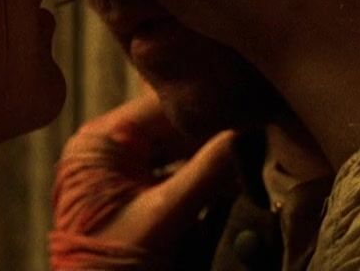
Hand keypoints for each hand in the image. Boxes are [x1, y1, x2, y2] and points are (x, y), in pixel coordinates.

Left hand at [50, 92, 235, 269]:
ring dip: (211, 153)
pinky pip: (172, 171)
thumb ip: (207, 171)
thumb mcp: (163, 216)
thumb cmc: (112, 264)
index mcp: (100, 142)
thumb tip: (250, 133)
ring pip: (176, 148)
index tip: (250, 106)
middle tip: (259, 131)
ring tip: (253, 151)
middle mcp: (105, 148)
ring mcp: (118, 172)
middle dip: (213, 130)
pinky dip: (200, 175)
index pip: (160, 104)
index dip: (207, 105)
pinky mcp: (131, 195)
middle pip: (171, 125)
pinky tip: (234, 177)